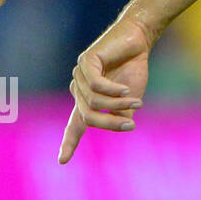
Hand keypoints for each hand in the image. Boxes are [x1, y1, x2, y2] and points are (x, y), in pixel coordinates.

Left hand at [57, 16, 154, 163]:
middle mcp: (79, 87)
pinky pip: (96, 84)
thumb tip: (119, 126)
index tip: (62, 161)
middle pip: (88, 115)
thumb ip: (121, 113)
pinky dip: (113, 90)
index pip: (76, 123)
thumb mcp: (130, 98)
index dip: (69, 142)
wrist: (138, 38)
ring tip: (137, 102)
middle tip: (131, 126)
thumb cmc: (134, 66)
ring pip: (93, 101)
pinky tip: (127, 90)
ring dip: (117, 104)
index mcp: (87, 98)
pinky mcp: (86, 61)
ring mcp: (80, 74)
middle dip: (109, 123)